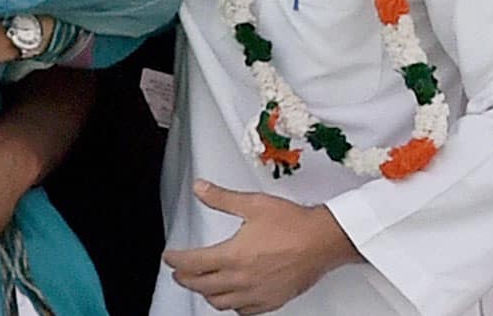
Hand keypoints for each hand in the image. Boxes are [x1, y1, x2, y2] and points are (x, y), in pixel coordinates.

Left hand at [163, 179, 361, 314]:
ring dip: (206, 293)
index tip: (169, 258)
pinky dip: (232, 305)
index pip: (193, 263)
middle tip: (178, 272)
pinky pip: (244, 311)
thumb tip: (200, 189)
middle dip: (185, 279)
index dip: (176, 261)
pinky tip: (232, 298)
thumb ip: (221, 198)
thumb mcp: (252, 204)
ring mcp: (257, 294)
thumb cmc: (292, 224)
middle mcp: (242, 279)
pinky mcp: (272, 301)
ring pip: (221, 303)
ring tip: (201, 283)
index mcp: (233, 256)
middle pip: (203, 286)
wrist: (323, 241)